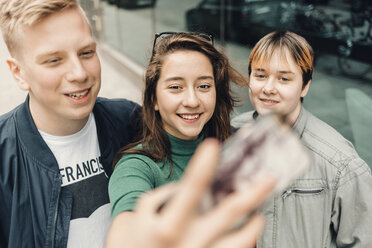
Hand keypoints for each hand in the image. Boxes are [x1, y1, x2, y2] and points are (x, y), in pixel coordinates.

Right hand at [105, 138, 275, 247]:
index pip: (190, 188)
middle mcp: (188, 244)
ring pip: (242, 239)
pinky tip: (247, 229)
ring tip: (258, 210)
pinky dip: (247, 239)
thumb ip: (169, 195)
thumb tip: (196, 183)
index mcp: (168, 226)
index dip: (203, 164)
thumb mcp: (145, 212)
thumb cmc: (139, 239)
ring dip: (255, 221)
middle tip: (269, 178)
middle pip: (228, 212)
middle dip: (253, 192)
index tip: (213, 146)